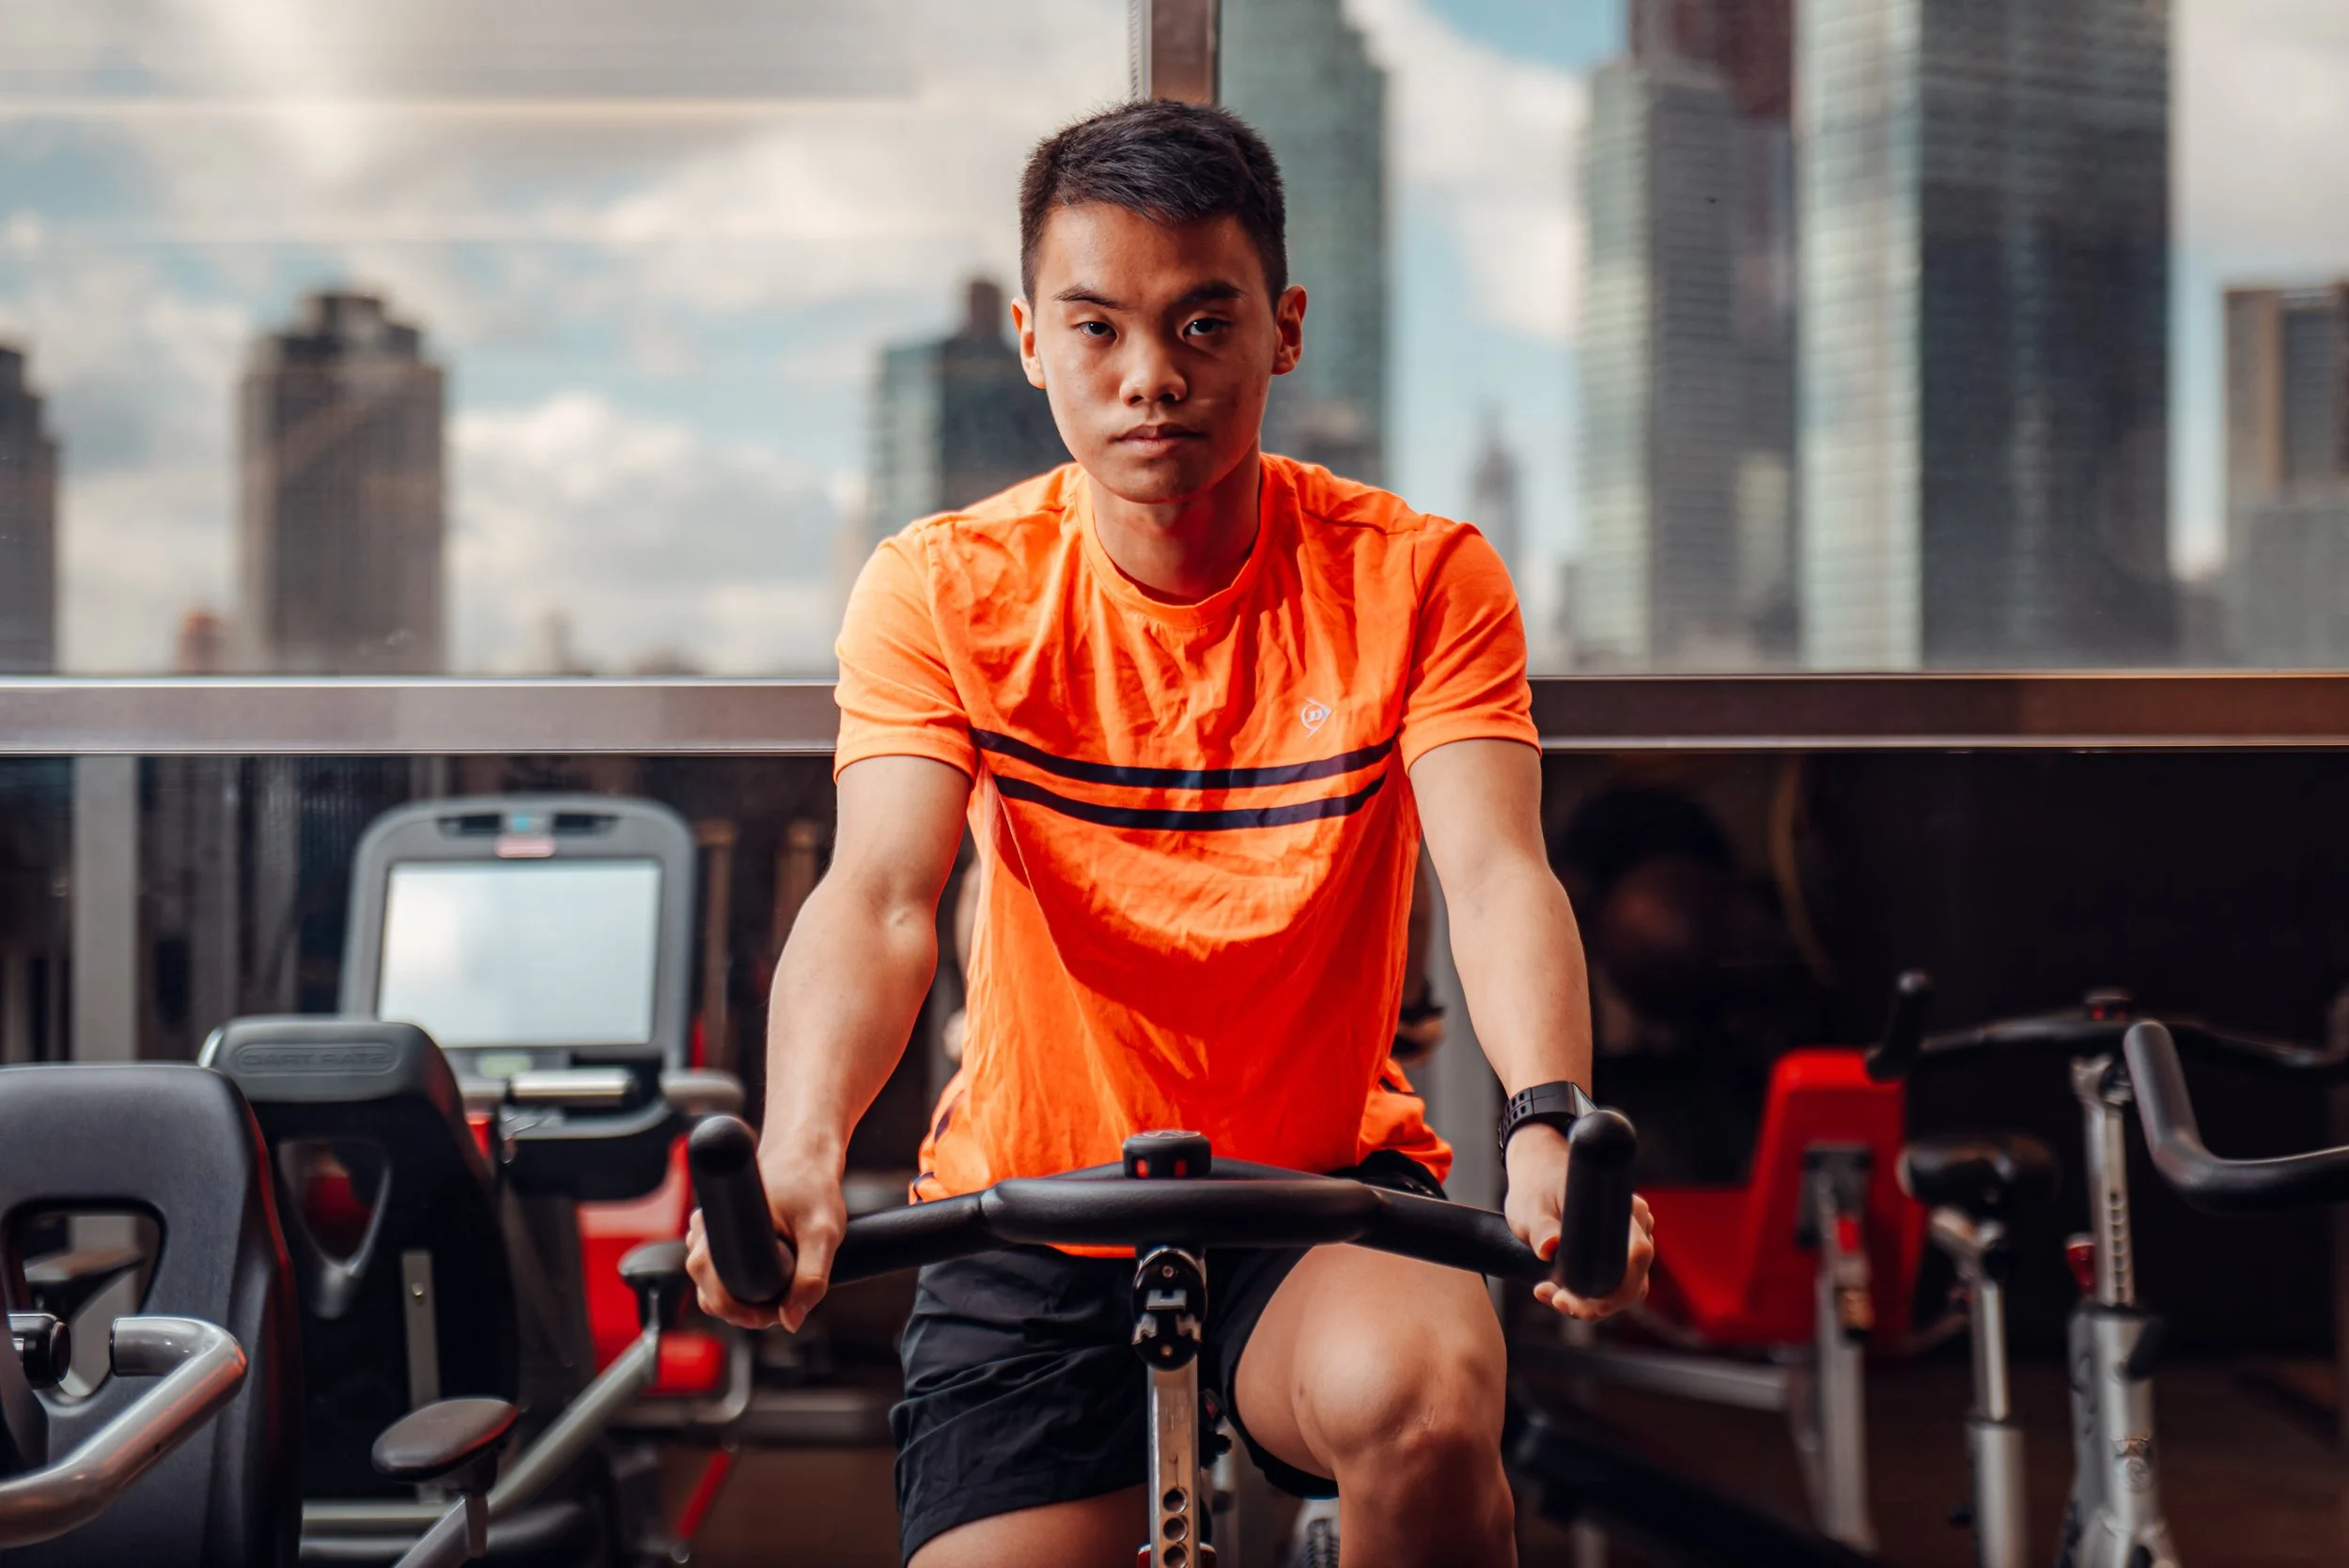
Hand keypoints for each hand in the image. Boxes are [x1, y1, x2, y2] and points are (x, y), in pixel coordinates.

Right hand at [683, 1137, 846, 1333]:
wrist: (806, 1156)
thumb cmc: (813, 1187)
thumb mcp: (823, 1233)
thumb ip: (811, 1278)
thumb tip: (791, 1321)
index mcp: (721, 1223)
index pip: (708, 1279)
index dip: (735, 1307)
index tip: (769, 1312)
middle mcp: (706, 1228)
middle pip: (708, 1290)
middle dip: (743, 1309)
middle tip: (783, 1305)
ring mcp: (709, 1233)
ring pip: (712, 1287)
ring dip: (743, 1300)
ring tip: (781, 1290)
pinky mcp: (718, 1238)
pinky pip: (720, 1277)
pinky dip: (743, 1287)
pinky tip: (772, 1280)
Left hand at [1503, 1123, 1655, 1319]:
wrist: (1537, 1172)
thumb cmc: (1537, 1184)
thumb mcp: (1533, 1206)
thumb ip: (1542, 1227)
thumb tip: (1550, 1247)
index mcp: (1623, 1207)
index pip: (1637, 1256)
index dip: (1614, 1288)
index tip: (1576, 1298)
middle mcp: (1636, 1226)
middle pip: (1633, 1281)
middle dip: (1595, 1303)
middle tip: (1555, 1300)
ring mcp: (1629, 1242)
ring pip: (1623, 1289)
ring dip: (1589, 1303)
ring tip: (1548, 1294)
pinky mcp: (1617, 1254)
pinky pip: (1613, 1286)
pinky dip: (1588, 1297)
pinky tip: (1555, 1292)